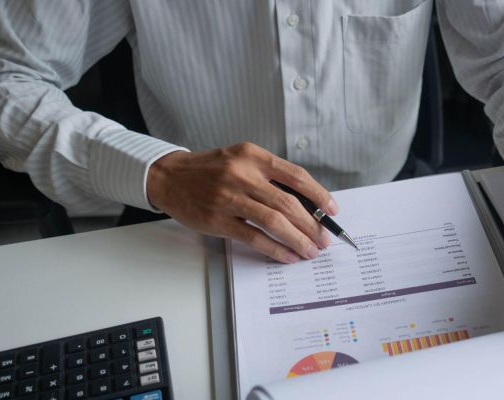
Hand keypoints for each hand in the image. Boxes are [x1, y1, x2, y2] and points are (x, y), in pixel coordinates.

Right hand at [147, 142, 336, 262]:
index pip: (296, 176)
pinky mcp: (217, 220)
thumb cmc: (211, 170)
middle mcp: (242, 174)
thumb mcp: (242, 160)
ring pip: (274, 221)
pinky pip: (254, 237)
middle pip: (288, 202)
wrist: (170, 177)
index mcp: (253, 156)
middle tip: (324, 239)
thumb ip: (270, 176)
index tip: (332, 210)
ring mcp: (228, 198)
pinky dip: (275, 248)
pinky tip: (287, 255)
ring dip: (297, 239)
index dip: (319, 194)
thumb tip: (307, 204)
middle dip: (312, 224)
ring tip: (310, 250)